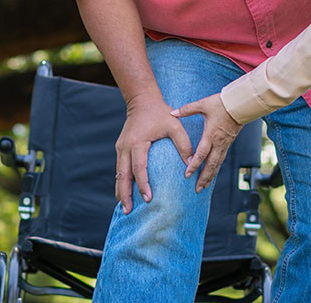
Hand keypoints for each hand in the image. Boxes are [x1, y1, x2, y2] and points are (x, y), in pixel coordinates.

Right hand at [115, 95, 193, 213]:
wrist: (142, 100)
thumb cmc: (160, 113)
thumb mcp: (174, 125)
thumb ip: (183, 144)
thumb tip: (191, 165)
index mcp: (137, 143)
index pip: (139, 168)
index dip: (143, 184)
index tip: (148, 198)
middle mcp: (125, 147)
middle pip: (122, 175)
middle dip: (125, 194)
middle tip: (128, 211)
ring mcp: (121, 148)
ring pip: (118, 173)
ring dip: (120, 190)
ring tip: (124, 207)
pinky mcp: (121, 148)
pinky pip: (120, 168)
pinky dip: (121, 181)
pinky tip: (124, 192)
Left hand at [171, 94, 241, 192]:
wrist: (240, 103)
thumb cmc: (221, 103)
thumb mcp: (202, 104)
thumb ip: (187, 109)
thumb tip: (172, 112)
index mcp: (211, 134)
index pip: (201, 154)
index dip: (194, 165)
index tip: (187, 174)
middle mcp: (219, 142)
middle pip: (211, 164)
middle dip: (204, 178)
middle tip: (197, 189)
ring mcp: (225, 144)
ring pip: (217, 164)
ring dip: (211, 176)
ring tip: (204, 186)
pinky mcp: (229, 143)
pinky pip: (222, 159)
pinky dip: (216, 168)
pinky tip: (212, 173)